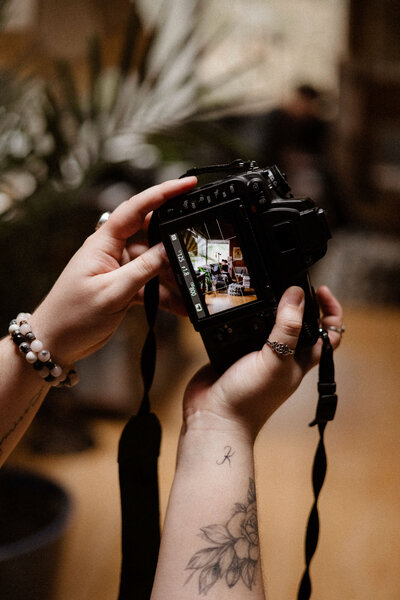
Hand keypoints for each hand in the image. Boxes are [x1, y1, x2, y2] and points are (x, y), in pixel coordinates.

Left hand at [29, 177, 196, 365]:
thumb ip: (143, 270)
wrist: (55, 343)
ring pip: (154, 265)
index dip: (162, 193)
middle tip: (197, 248)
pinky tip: (180, 305)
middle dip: (174, 242)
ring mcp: (118, 270)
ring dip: (172, 278)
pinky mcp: (123, 288)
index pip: (135, 209)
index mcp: (103, 243)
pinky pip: (150, 285)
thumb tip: (169, 249)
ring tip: (190, 291)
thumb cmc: (72, 315)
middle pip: (151, 236)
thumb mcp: (112, 292)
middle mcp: (111, 252)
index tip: (186, 185)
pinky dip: (165, 295)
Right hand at [183, 285, 342, 439]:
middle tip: (288, 283)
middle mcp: (283, 356)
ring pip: (269, 323)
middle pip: (299, 323)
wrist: (213, 417)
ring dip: (267, 307)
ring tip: (262, 290)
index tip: (319, 290)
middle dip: (297, 302)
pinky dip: (241, 315)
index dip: (330, 311)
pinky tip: (236, 306)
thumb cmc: (250, 400)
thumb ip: (288, 328)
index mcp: (301, 360)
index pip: (328, 333)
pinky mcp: (236, 351)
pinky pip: (242, 328)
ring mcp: (259, 354)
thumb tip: (296, 294)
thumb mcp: (276, 360)